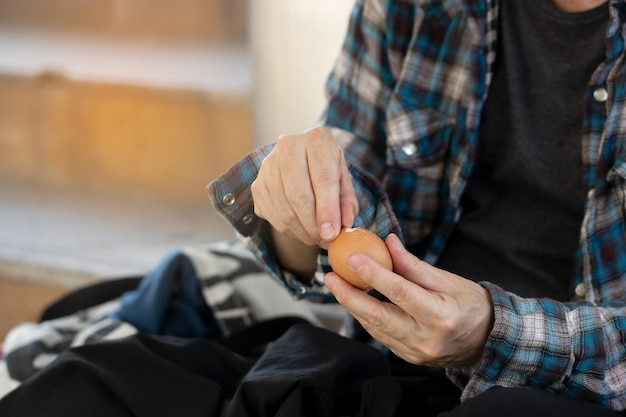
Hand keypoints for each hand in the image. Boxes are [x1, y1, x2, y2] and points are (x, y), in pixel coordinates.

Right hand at [251, 127, 358, 247]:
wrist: (301, 159)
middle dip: (313, 225)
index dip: (328, 210)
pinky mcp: (257, 185)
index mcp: (316, 140)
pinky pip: (273, 217)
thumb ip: (347, 201)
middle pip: (299, 196)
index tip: (332, 233)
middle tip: (326, 240)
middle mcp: (287, 146)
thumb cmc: (326, 169)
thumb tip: (344, 223)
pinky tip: (302, 230)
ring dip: (303, 232)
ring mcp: (267, 166)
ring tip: (317, 237)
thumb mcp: (344, 179)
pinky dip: (290, 231)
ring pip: (285, 211)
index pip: (322, 179)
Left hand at [324, 234, 493, 367]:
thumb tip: (388, 242)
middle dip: (349, 296)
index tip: (353, 258)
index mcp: (441, 316)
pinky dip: (367, 317)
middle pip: (379, 316)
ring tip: (337, 284)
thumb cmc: (470, 304)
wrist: (487, 341)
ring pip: (375, 328)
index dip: (374, 275)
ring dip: (353, 306)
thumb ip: (413, 265)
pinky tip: (355, 301)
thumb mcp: (448, 280)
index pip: (401, 293)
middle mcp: (426, 339)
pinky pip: (381, 336)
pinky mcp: (408, 358)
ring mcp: (416, 353)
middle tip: (329, 277)